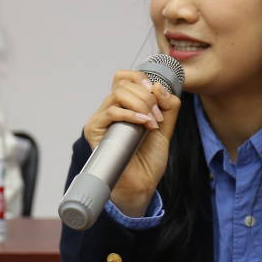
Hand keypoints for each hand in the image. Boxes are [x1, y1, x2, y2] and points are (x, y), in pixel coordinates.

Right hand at [83, 70, 180, 216]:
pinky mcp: (94, 130)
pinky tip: (143, 123)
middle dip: (147, 97)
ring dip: (141, 105)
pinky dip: (130, 114)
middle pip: (124, 84)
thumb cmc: (149, 159)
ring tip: (152, 123)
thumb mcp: (165, 127)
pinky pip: (111, 112)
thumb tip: (158, 86)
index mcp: (124, 106)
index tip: (156, 93)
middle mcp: (110, 110)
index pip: (124, 77)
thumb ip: (168, 106)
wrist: (141, 183)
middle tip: (157, 117)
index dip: (140, 78)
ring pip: (118, 94)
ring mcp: (101, 119)